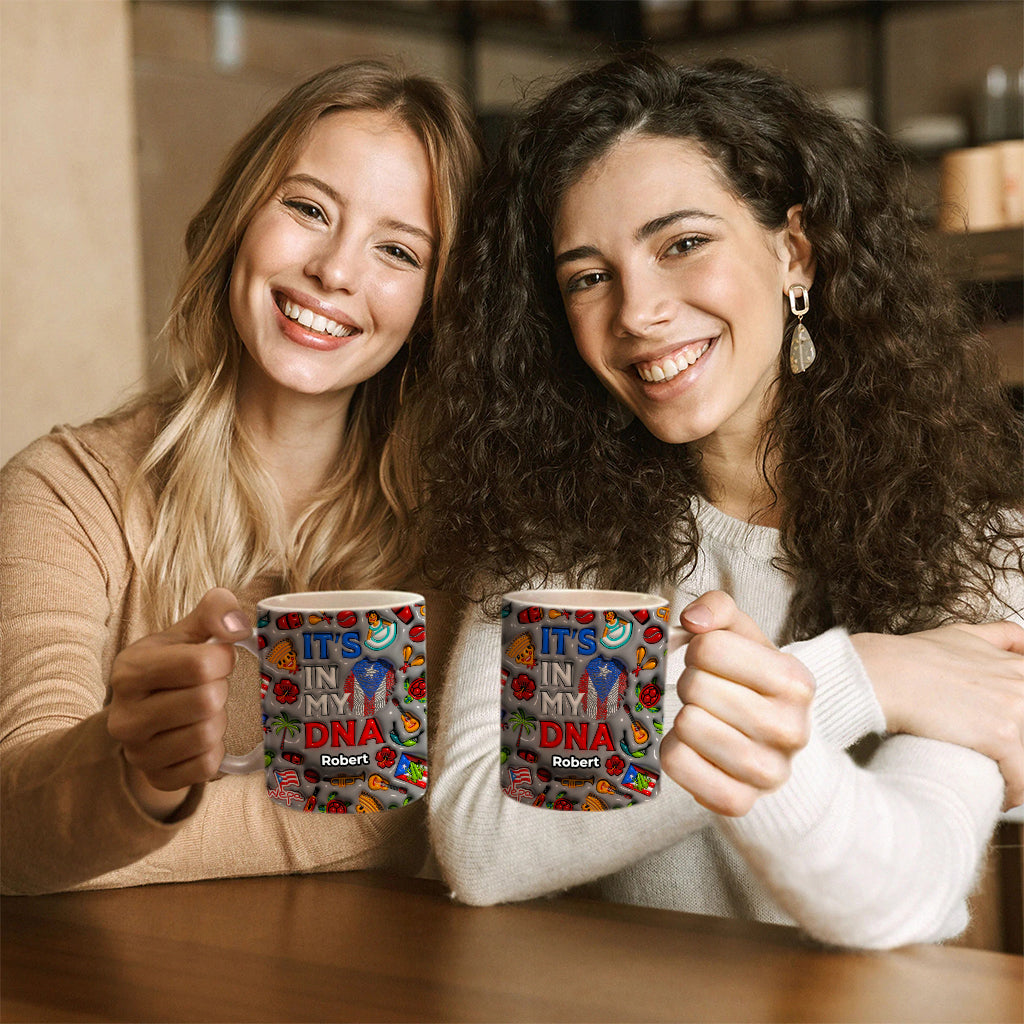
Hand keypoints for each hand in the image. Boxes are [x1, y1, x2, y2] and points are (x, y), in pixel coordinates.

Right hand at [107, 588, 250, 818]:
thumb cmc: (173, 666)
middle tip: (210, 687)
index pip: (199, 664)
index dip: (223, 659)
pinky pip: (206, 767)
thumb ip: (215, 611)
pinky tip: (202, 736)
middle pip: (206, 701)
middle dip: (220, 690)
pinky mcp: (156, 778)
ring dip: (219, 720)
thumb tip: (238, 626)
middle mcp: (125, 716)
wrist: (146, 713)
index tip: (219, 659)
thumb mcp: (188, 631)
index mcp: (130, 671)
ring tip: (204, 711)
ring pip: (208, 735)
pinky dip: (216, 750)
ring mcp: (137, 753)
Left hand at [660, 591, 814, 816]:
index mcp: (796, 681)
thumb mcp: (742, 636)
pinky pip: (677, 764)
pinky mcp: (739, 802)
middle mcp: (791, 729)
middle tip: (705, 694)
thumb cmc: (748, 681)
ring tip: (703, 719)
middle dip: (690, 684)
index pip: (709, 647)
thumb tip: (693, 619)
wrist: (771, 744)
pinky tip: (694, 748)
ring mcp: (768, 772)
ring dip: (682, 717)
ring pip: (686, 726)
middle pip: (695, 687)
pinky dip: (673, 751)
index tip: (710, 661)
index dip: (698, 650)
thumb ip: (719, 608)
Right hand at [852, 622, 1023, 809]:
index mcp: (1016, 666)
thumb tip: (1022, 640)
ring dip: (1017, 772)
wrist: (884, 674)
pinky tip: (1000, 796)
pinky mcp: (1002, 735)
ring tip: (1000, 782)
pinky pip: (1022, 778)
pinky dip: (1014, 793)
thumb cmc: (911, 657)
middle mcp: (1022, 685)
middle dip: (1018, 748)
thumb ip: (999, 636)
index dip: (1018, 721)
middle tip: (999, 759)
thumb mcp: (960, 634)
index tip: (1009, 736)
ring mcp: (1015, 709)